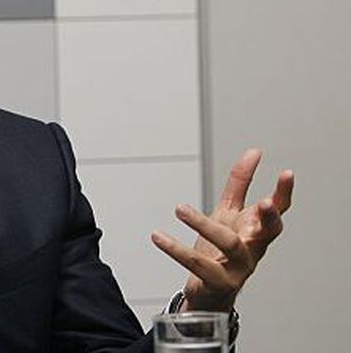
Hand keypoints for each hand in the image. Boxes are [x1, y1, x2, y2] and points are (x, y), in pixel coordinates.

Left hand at [151, 148, 294, 311]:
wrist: (209, 290)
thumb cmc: (223, 249)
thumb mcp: (230, 212)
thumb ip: (240, 183)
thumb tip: (254, 153)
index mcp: (256, 229)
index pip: (277, 210)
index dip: (284, 193)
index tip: (286, 173)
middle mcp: (252, 248)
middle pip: (268, 232)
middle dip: (270, 217)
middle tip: (265, 203)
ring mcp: (238, 267)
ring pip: (229, 244)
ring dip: (203, 224)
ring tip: (180, 209)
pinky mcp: (218, 282)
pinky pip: (198, 265)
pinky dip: (176, 250)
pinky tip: (158, 236)